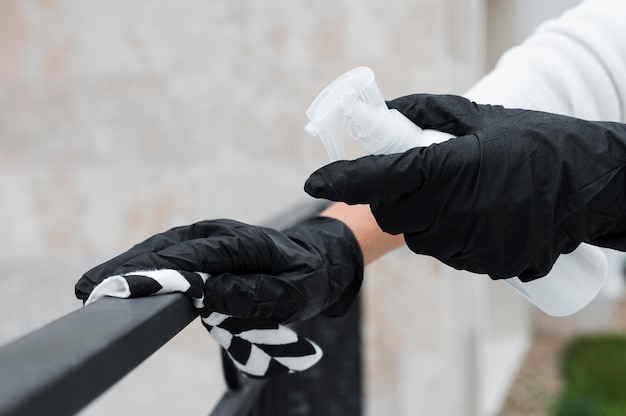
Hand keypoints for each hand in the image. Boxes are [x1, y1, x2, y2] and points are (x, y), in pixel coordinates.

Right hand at [75, 217, 362, 322]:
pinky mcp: (206, 248)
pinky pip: (171, 255)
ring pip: (164, 249)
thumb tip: (206, 294)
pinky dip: (146, 265)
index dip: (158, 271)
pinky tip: (123, 278)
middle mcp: (221, 234)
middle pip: (169, 248)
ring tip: (94, 285)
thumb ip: (255, 294)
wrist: (318, 260)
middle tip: (91, 288)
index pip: (194, 256)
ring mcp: (211, 239)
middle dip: (130, 267)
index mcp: (244, 243)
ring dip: (131, 266)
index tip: (124, 286)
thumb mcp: (295, 293)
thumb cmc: (308, 278)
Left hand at [305, 94, 625, 280]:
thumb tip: (382, 114)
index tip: (314, 182)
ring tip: (459, 196)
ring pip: (422, 239)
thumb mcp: (479, 116)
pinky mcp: (492, 265)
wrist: (592, 183)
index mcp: (455, 167)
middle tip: (415, 180)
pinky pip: (451, 254)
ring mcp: (478, 244)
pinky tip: (479, 217)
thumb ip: (423, 112)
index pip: (385, 178)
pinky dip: (452, 237)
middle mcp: (462, 211)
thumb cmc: (534, 142)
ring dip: (425, 220)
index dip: (344, 180)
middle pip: (395, 216)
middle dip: (392, 199)